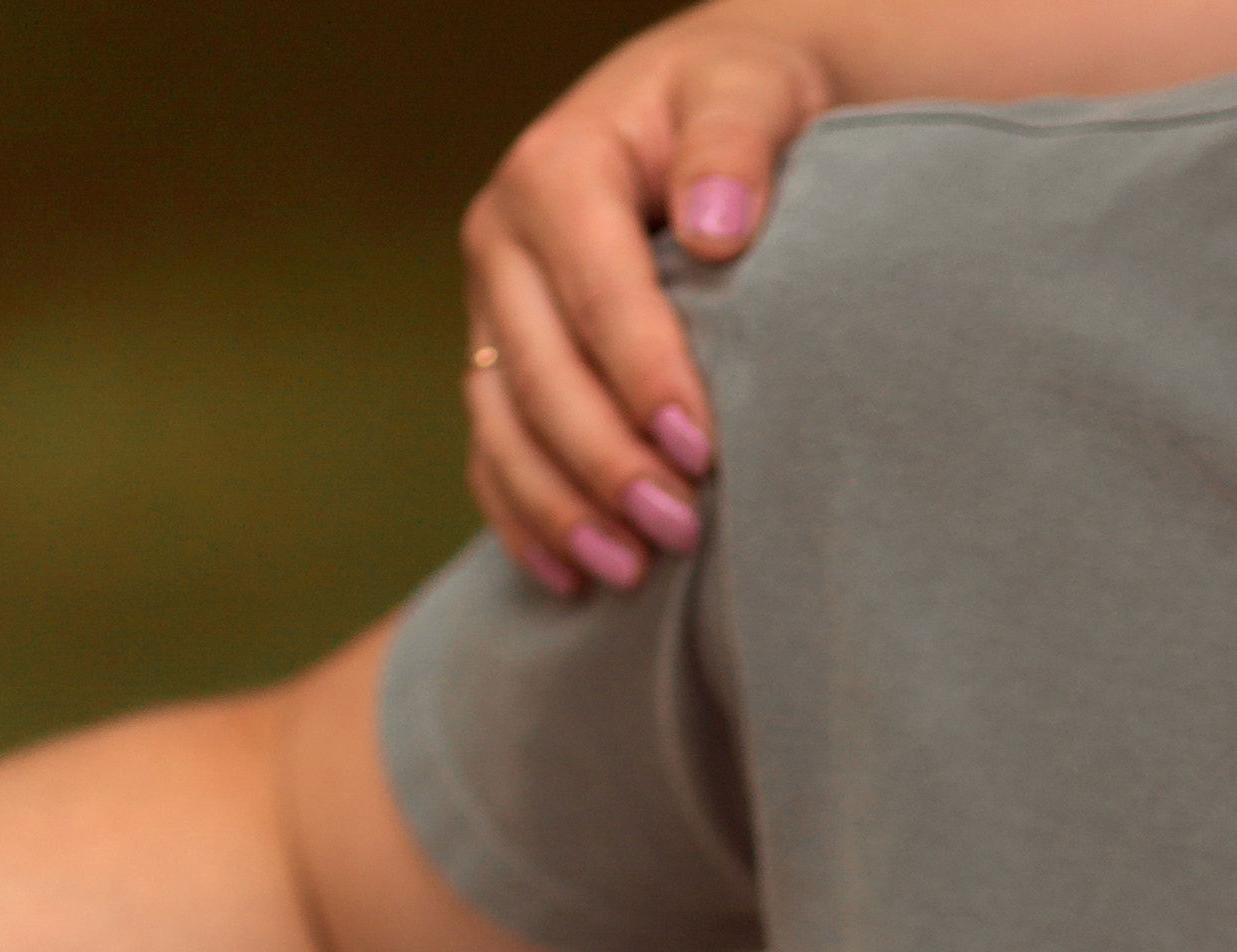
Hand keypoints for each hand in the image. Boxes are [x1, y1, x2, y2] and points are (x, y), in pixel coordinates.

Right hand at [463, 9, 830, 593]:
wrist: (693, 109)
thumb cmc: (733, 99)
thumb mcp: (748, 89)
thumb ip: (735, 143)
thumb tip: (715, 228)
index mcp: (554, 172)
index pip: (597, 297)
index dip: (645, 382)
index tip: (703, 452)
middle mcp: (501, 242)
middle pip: (540, 377)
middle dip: (606, 464)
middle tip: (680, 528)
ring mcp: (488, 309)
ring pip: (504, 429)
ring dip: (562, 511)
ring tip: (631, 569)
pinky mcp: (493, 361)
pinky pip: (492, 455)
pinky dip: (526, 521)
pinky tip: (573, 578)